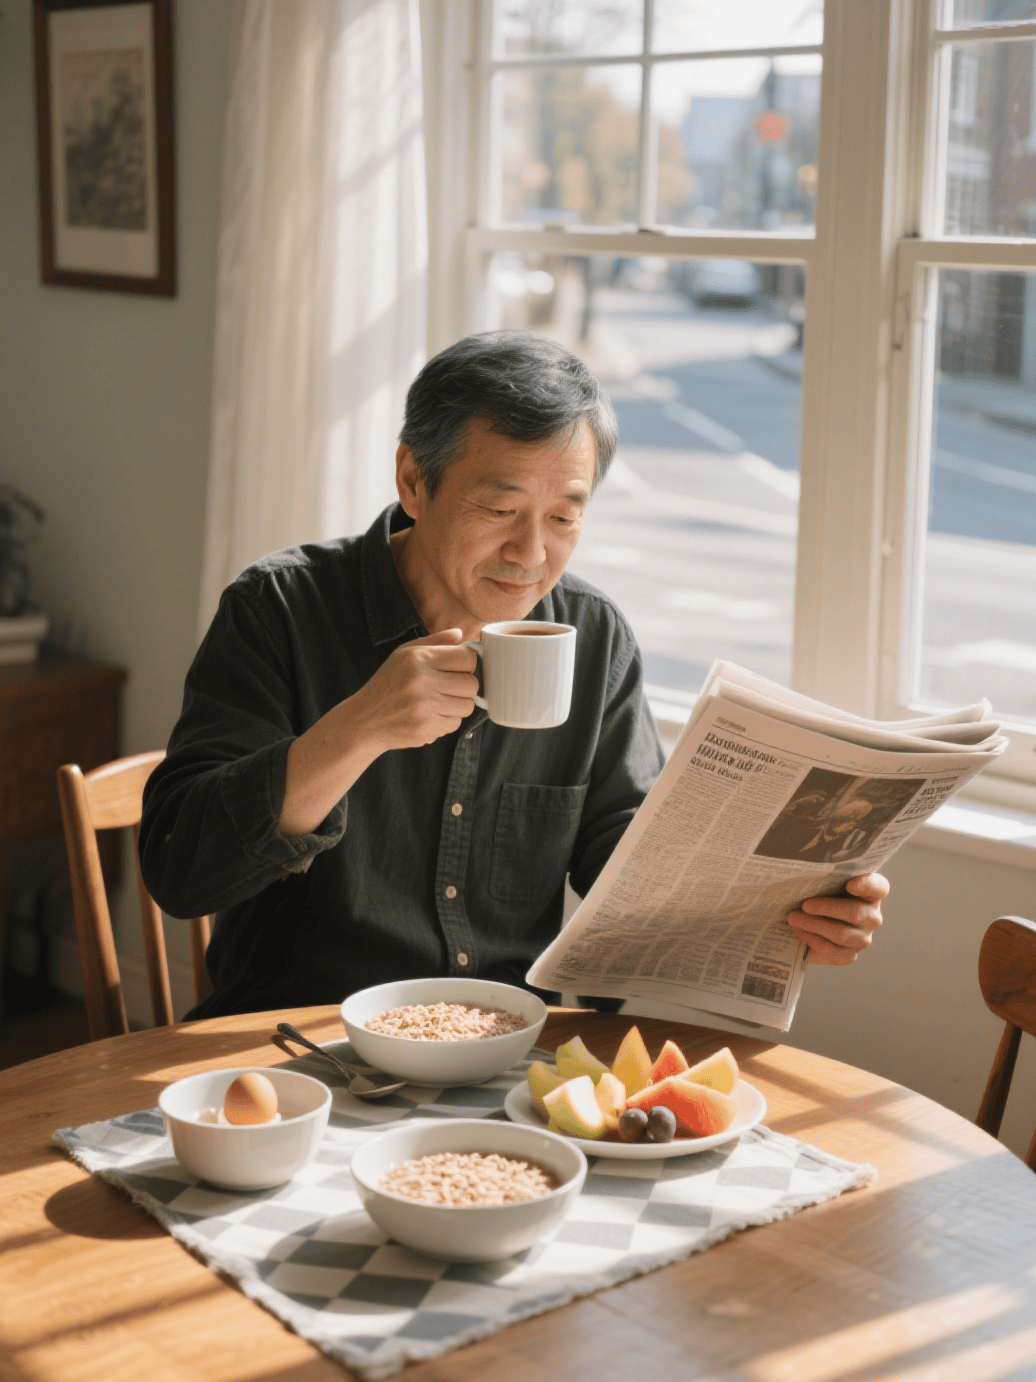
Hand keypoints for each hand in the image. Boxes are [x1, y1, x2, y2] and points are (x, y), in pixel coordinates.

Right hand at [353, 628, 479, 752]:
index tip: (459, 668)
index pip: (467, 658)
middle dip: (465, 686)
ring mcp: (424, 707)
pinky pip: (455, 724)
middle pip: (472, 684)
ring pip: (468, 706)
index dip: (467, 663)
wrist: (365, 720)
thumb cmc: (387, 684)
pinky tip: (430, 715)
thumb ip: (434, 642)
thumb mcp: (403, 654)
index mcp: (417, 658)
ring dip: (457, 705)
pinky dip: (447, 721)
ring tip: (439, 702)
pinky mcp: (426, 728)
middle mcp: (421, 681)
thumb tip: (460, 634)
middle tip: (449, 687)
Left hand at [787, 872, 888, 965]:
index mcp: (871, 893)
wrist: (805, 921)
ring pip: (842, 934)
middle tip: (805, 905)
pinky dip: (814, 941)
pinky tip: (800, 932)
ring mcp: (863, 938)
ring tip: (794, 918)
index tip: (849, 884)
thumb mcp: (821, 881)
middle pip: (856, 913)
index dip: (867, 885)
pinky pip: (835, 953)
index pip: (878, 887)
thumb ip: (823, 875)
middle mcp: (872, 916)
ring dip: (814, 926)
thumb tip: (807, 870)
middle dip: (827, 908)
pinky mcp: (850, 954)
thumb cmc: (817, 894)